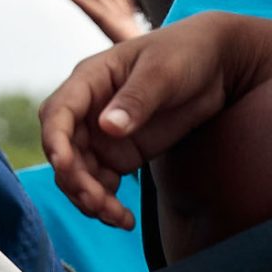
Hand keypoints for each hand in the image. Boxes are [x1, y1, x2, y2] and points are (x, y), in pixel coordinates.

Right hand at [41, 12, 271, 228]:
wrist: (217, 66)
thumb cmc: (186, 53)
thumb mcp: (163, 71)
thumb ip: (137, 99)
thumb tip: (108, 127)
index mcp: (90, 79)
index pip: (58, 112)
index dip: (55, 141)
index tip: (65, 166)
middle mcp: (90, 109)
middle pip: (63, 150)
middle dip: (74, 179)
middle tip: (99, 203)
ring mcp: (103, 134)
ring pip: (79, 173)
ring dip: (88, 198)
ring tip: (117, 217)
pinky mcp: (121, 154)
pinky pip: (101, 184)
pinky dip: (106, 204)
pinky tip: (124, 219)